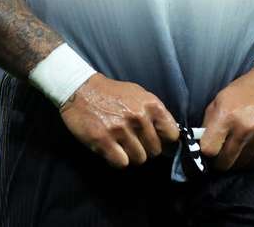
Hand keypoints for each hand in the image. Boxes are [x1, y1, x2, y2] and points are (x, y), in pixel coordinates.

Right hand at [59, 73, 180, 168]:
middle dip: (145, 149)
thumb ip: (154, 113)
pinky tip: (112, 150)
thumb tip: (169, 136)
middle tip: (133, 142)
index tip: (157, 141)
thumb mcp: (139, 95)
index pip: (172, 134)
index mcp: (151, 104)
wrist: (81, 89)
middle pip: (155, 150)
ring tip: (121, 145)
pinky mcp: (104, 140)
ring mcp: (121, 129)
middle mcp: (138, 117)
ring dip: (131, 156)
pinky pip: (121, 163)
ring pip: (139, 159)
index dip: (165, 141)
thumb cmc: (112, 93)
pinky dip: (117, 160)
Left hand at [200, 63, 253, 170]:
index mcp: (227, 115)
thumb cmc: (246, 90)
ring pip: (242, 164)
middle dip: (221, 161)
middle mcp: (244, 127)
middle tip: (222, 154)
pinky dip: (252, 159)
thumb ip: (209, 122)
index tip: (210, 151)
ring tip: (237, 150)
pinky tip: (251, 148)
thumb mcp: (221, 99)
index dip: (207, 152)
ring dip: (237, 160)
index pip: (209, 149)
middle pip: (225, 162)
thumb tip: (202, 143)